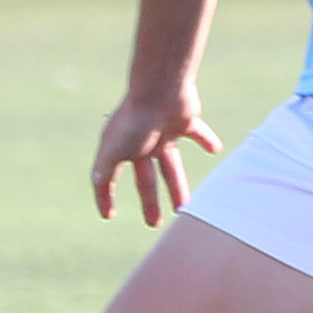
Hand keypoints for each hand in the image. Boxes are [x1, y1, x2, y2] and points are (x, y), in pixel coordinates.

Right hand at [91, 92, 223, 225]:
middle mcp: (140, 141)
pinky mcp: (185, 122)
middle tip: (155, 223)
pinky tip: (215, 150)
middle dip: (150, 201)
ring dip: (178, 187)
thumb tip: (97, 185)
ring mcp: (163, 132)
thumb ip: (104, 170)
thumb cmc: (135, 120)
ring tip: (186, 208)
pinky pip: (197, 134)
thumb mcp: (112, 150)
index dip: (106, 195)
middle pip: (147, 178)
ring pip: (172, 165)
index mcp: (119, 147)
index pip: (109, 177)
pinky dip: (206, 141)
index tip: (109, 215)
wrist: (161, 89)